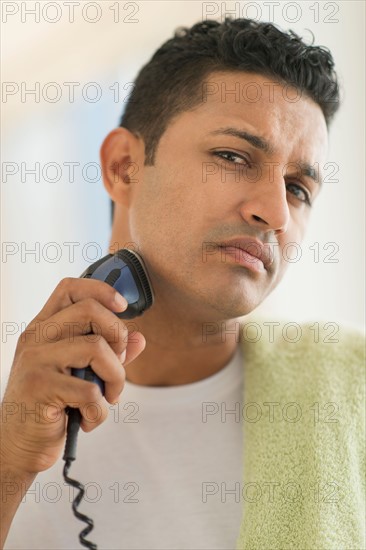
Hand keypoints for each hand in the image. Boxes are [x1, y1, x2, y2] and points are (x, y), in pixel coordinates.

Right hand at [0, 277, 145, 475]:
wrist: (18, 447)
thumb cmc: (52, 406)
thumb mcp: (80, 374)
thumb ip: (110, 354)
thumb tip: (140, 339)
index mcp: (44, 328)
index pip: (70, 288)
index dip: (102, 290)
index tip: (123, 307)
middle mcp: (36, 338)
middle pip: (90, 310)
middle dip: (118, 337)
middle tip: (117, 366)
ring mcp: (35, 360)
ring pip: (97, 348)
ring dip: (116, 379)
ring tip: (107, 398)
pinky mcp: (39, 387)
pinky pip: (91, 391)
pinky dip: (99, 412)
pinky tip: (87, 420)